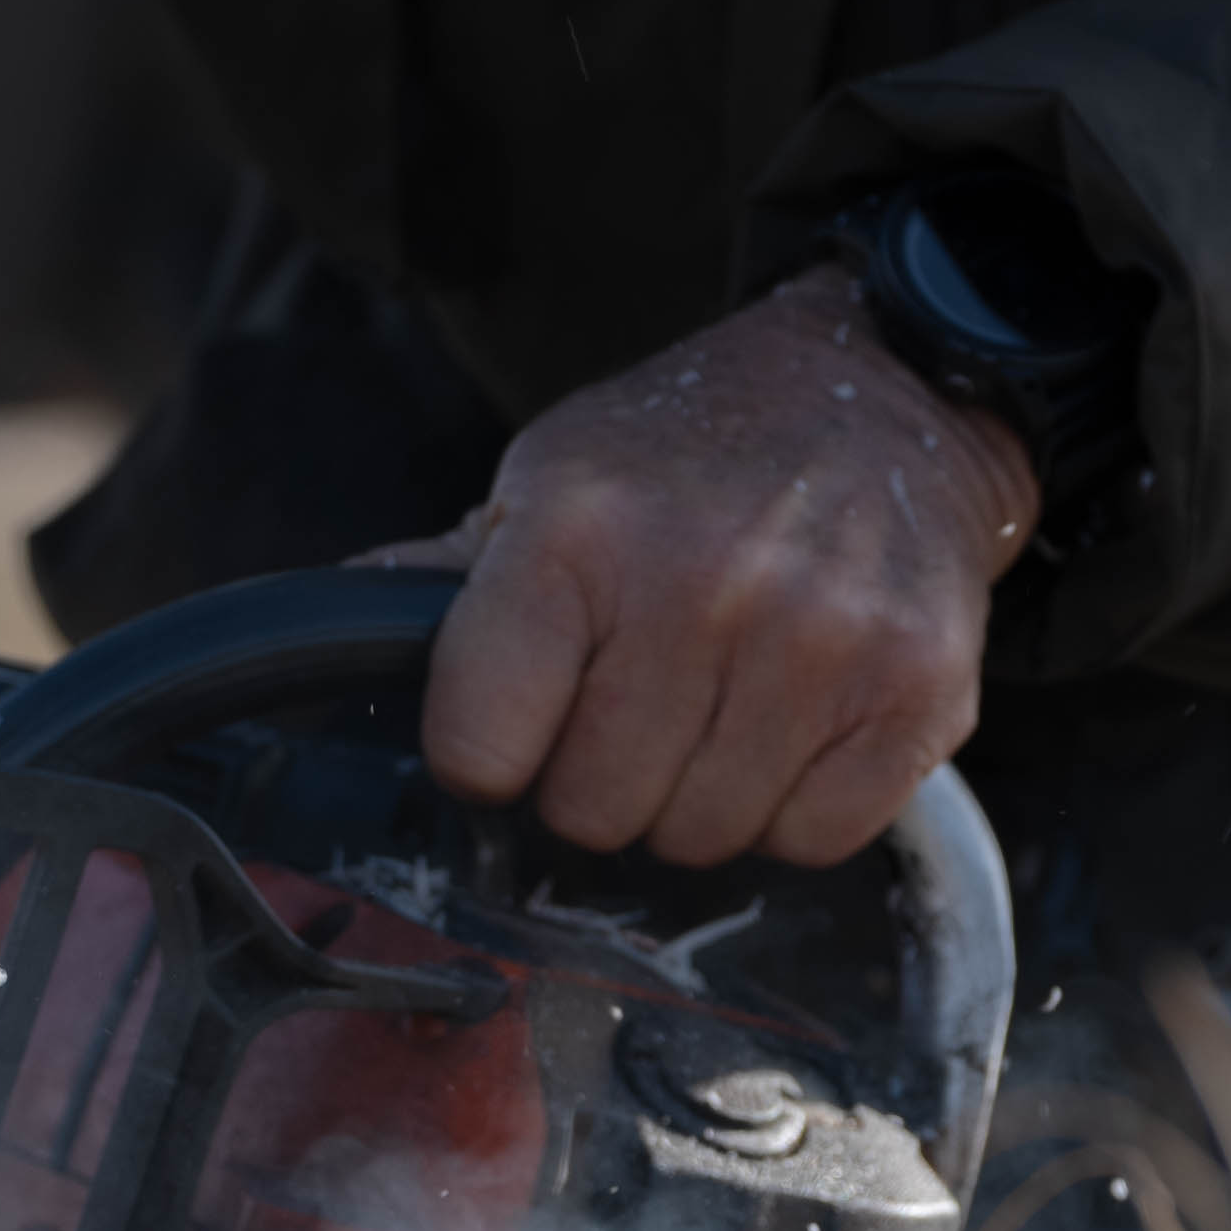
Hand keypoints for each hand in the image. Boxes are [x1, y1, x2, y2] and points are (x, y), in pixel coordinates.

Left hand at [370, 264, 1036, 870]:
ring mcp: (820, 643)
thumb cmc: (693, 454)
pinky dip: (795, 809)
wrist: (890, 388)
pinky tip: (796, 722)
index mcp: (578, 531)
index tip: (522, 721)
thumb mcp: (553, 478)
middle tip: (640, 703)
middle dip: (601, 780)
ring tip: (722, 702)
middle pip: (591, 812)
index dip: (490, 755)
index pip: (478, 748)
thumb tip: (316, 629)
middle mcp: (702, 584)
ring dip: (698, 798)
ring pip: (699, 840)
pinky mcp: (914, 695)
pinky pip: (812, 841)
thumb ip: (450, 580)